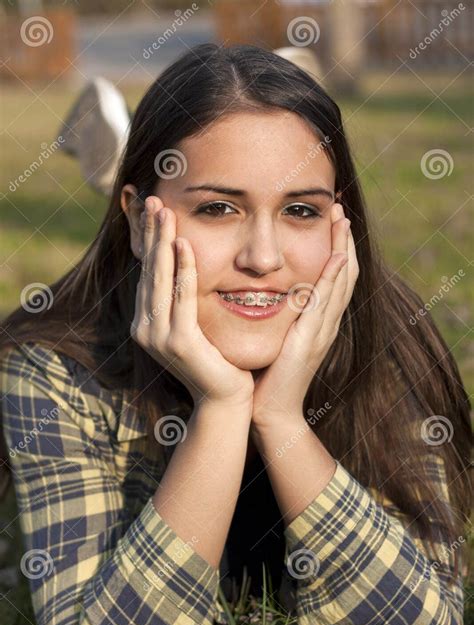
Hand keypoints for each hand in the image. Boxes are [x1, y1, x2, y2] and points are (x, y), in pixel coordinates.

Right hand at [130, 196, 254, 408]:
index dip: (150, 241)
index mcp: (147, 322)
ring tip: (165, 212)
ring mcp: (158, 336)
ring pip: (160, 280)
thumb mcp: (195, 326)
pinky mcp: (177, 343)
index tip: (154, 211)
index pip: (147, 273)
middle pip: (149, 271)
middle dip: (151, 234)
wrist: (225, 400)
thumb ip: (184, 301)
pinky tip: (184, 246)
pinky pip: (181, 298)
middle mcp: (145, 328)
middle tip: (153, 199)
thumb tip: (185, 266)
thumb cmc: (216, 361)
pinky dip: (183, 270)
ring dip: (163, 243)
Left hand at [250, 202, 358, 428]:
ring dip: (344, 248)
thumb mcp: (274, 337)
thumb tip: (262, 290)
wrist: (269, 411)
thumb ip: (276, 315)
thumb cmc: (266, 376)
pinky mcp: (310, 340)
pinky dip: (333, 278)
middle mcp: (326, 323)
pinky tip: (336, 256)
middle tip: (341, 207)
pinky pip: (326, 303)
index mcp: (317, 322)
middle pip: (345, 273)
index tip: (331, 220)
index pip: (333, 277)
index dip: (336, 247)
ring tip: (342, 219)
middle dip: (344, 239)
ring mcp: (322, 331)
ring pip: (342, 282)